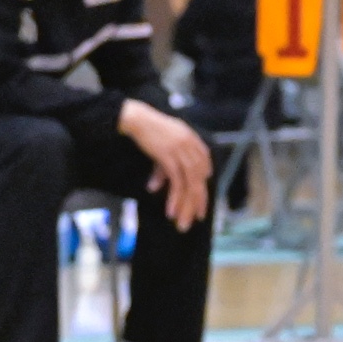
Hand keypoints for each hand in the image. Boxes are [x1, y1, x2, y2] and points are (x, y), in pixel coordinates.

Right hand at [118, 100, 211, 230]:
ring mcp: (181, 151)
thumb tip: (155, 187)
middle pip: (199, 177)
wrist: (138, 119)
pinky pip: (177, 182)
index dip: (204, 178)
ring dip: (187, 204)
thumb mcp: (161, 147)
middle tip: (198, 217)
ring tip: (183, 222)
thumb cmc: (148, 131)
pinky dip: (175, 198)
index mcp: (192, 139)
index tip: (202, 195)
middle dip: (199, 199)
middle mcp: (191, 146)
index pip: (204, 162)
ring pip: (190, 183)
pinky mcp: (169, 157)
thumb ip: (162, 167)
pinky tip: (172, 211)